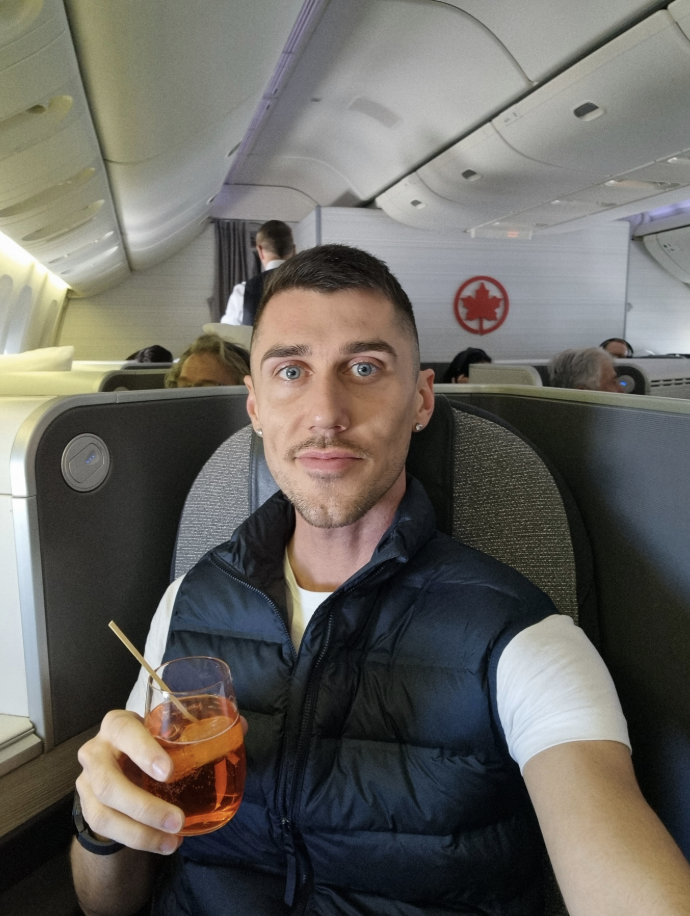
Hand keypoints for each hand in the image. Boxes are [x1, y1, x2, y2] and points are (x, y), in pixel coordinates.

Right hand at [76, 710, 248, 855]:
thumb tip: (240, 725)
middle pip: (109, 782)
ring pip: (104, 813)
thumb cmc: (148, 741)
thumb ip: (200, 729)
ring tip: (173, 839)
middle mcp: (97, 751)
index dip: (143, 751)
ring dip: (140, 832)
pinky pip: (107, 830)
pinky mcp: (88, 808)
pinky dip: (137, 840)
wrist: (116, 762)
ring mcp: (87, 782)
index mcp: (117, 724)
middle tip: (177, 820)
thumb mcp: (166, 731)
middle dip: (143, 806)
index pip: (124, 732)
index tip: (168, 772)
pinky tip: (163, 844)